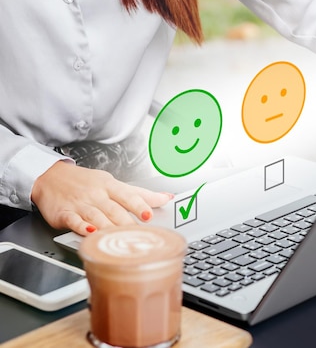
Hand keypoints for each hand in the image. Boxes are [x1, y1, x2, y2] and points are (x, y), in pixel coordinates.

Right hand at [31, 161, 173, 235]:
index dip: (139, 205)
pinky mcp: (64, 214)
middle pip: (115, 210)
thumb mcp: (113, 183)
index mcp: (110, 186)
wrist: (50, 177)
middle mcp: (97, 195)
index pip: (128, 196)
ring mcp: (81, 204)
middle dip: (128, 222)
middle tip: (139, 234)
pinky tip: (90, 232)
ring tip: (120, 237)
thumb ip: (140, 194)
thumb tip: (166, 197)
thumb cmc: (86, 182)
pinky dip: (82, 227)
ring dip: (108, 226)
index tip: (149, 215)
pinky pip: (74, 220)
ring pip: (97, 216)